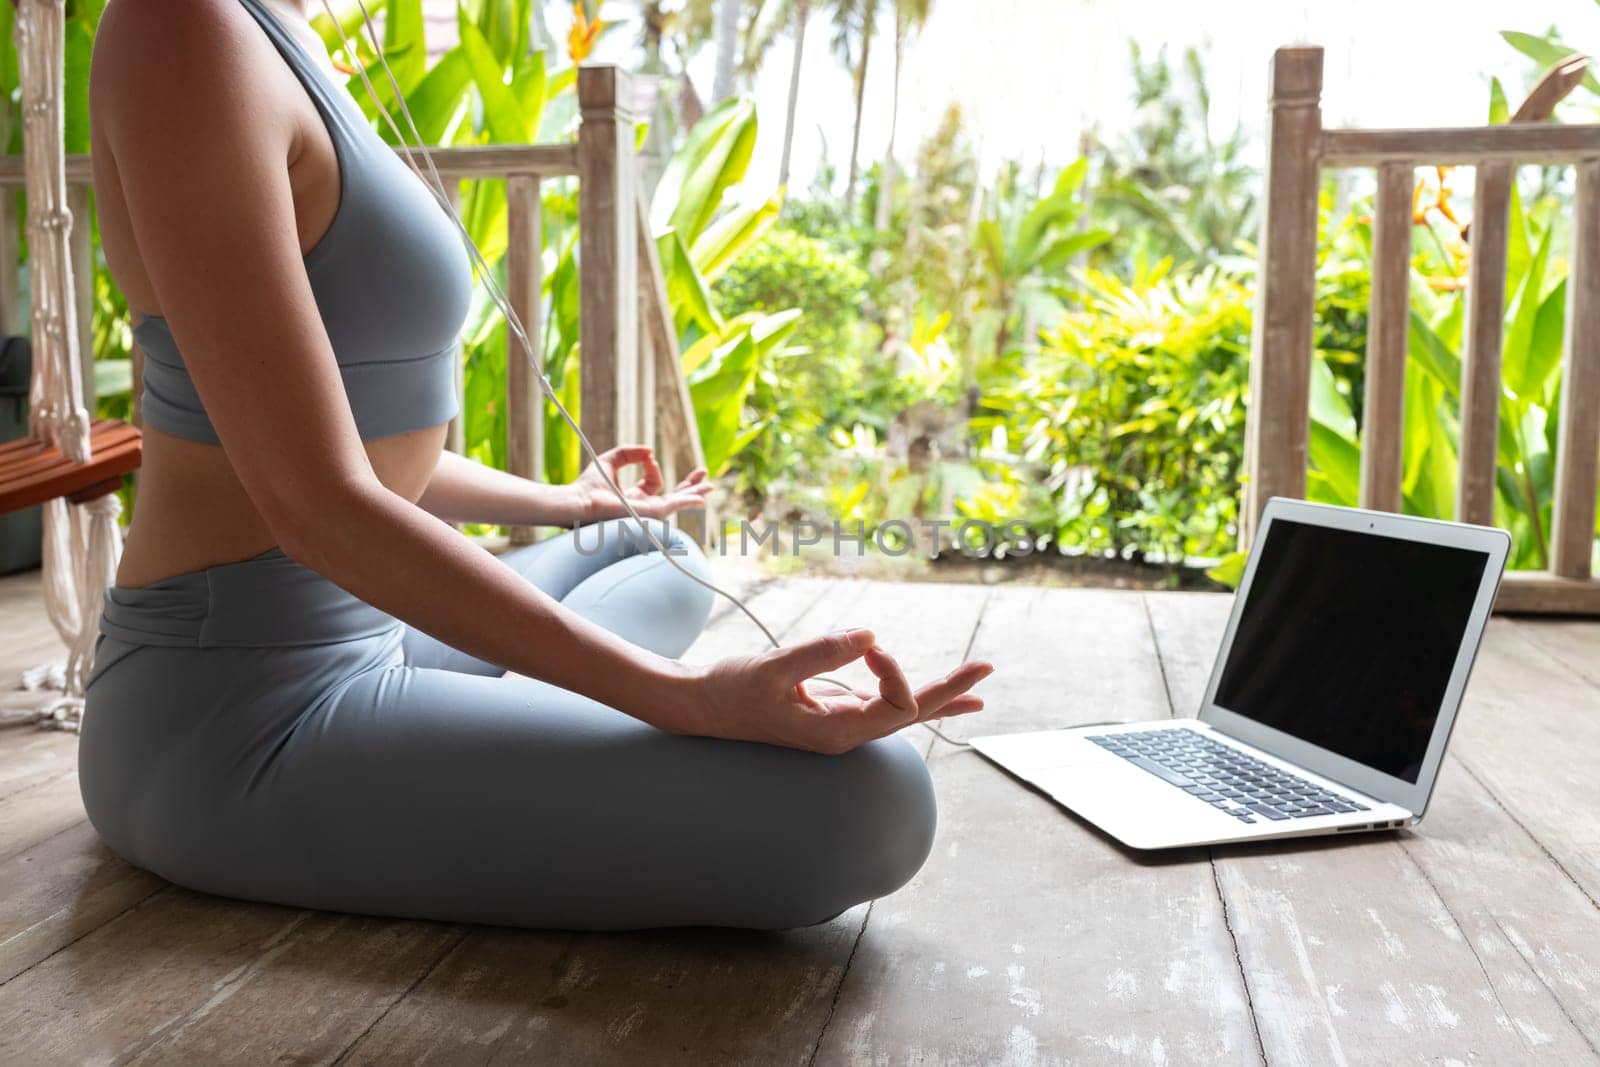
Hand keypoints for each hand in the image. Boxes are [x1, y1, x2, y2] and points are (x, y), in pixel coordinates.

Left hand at [572, 445, 713, 521]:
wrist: (582, 501)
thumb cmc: (589, 485)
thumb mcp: (611, 460)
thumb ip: (630, 452)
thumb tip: (650, 451)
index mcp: (634, 497)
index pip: (653, 482)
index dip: (652, 466)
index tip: (647, 456)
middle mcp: (643, 507)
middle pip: (672, 496)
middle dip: (689, 485)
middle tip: (703, 474)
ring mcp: (649, 512)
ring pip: (678, 503)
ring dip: (694, 493)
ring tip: (710, 486)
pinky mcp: (651, 513)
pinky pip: (675, 506)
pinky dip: (689, 500)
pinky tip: (701, 498)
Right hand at [689, 629, 992, 753]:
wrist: (700, 707)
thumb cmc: (731, 690)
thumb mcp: (775, 669)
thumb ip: (822, 653)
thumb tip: (870, 636)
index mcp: (838, 733)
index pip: (895, 703)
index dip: (894, 669)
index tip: (869, 644)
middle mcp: (847, 734)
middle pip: (913, 713)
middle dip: (951, 689)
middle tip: (987, 668)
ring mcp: (842, 724)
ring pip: (903, 711)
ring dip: (941, 695)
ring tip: (978, 688)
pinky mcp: (834, 711)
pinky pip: (885, 705)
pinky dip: (914, 696)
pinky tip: (940, 699)